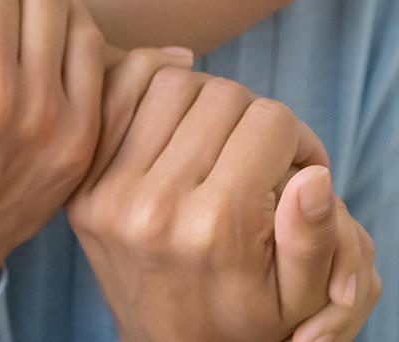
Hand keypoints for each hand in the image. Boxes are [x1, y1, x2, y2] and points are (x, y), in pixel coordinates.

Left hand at [67, 57, 367, 341]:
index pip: (269, 124)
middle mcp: (158, 206)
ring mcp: (112, 192)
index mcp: (216, 228)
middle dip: (253, 112)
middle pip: (221, 97)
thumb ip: (314, 237)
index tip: (299, 159)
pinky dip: (150, 81)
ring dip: (204, 93)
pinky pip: (118, 95)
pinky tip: (177, 98)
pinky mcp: (84, 184)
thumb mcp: (300, 299)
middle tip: (259, 140)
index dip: (298, 136)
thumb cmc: (247, 318)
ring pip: (170, 84)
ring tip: (220, 126)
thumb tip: (314, 174)